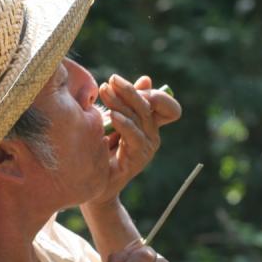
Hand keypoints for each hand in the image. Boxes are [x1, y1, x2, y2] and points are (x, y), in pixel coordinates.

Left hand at [88, 74, 181, 204]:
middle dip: (129, 90)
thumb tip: (146, 79)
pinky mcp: (138, 159)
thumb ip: (126, 102)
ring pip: (141, 117)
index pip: (168, 106)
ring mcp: (147, 148)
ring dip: (122, 103)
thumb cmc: (101, 149)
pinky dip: (124, 124)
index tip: (120, 83)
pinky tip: (112, 116)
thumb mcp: (112, 121)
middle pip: (151, 105)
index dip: (155, 93)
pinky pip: (134, 136)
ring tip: (105, 92)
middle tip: (110, 81)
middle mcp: (153, 135)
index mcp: (150, 124)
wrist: (93, 182)